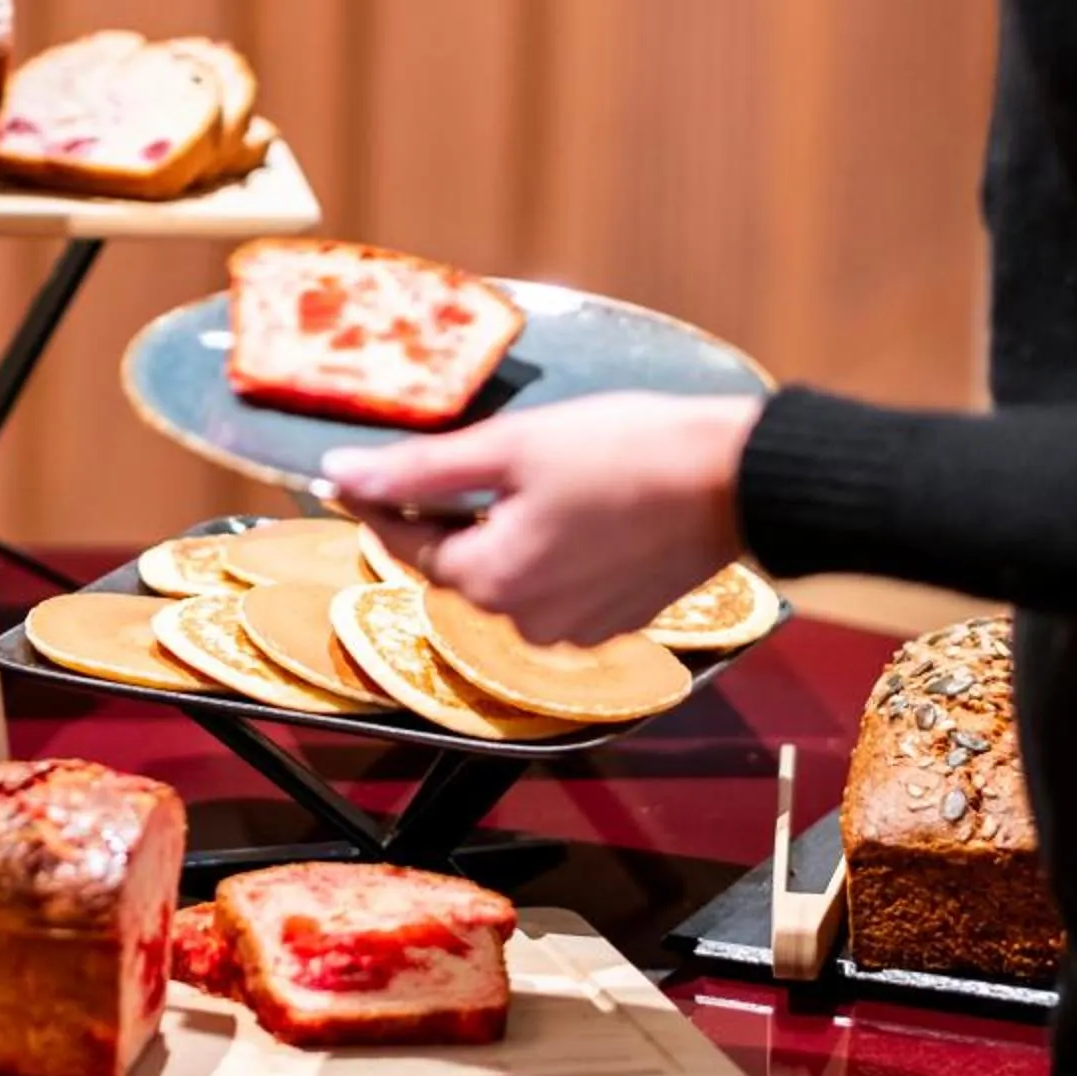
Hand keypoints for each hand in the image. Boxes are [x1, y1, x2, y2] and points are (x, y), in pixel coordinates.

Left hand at [323, 390, 761, 644]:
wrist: (737, 479)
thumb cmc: (625, 451)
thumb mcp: (510, 447)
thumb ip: (419, 468)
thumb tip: (339, 474)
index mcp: (487, 580)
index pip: (404, 542)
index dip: (377, 500)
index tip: (353, 469)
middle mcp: (524, 621)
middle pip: (458, 562)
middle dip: (452, 512)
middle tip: (464, 456)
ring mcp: (575, 628)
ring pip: (510, 576)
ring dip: (506, 531)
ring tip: (535, 475)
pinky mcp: (617, 620)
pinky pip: (560, 586)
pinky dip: (556, 549)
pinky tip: (579, 505)